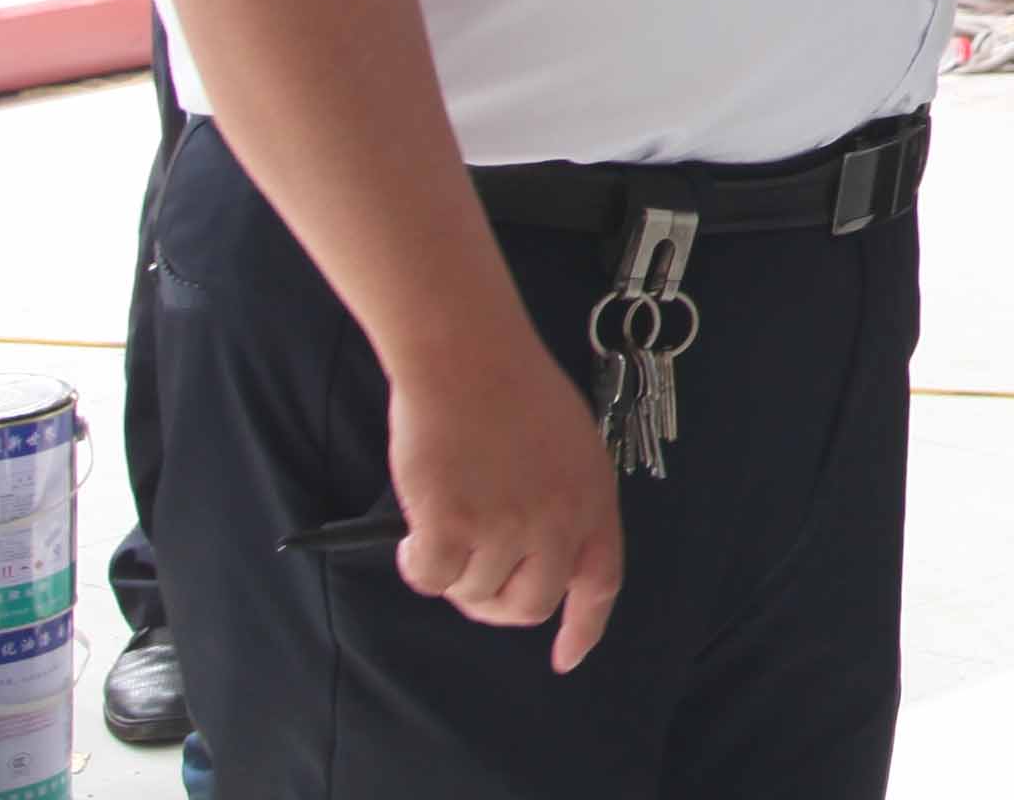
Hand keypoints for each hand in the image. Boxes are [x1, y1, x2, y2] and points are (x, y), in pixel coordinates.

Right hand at [384, 340, 625, 673]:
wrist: (468, 356)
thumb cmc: (512, 389)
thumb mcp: (570, 446)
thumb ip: (563, 502)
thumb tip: (536, 558)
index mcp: (593, 499)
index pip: (600, 582)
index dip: (583, 627)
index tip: (566, 657)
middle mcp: (557, 521)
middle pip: (530, 603)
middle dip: (495, 603)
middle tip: (471, 575)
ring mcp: (506, 526)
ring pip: (473, 591)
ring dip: (453, 570)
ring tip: (445, 520)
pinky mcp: (452, 525)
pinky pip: (430, 578)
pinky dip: (416, 564)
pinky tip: (413, 533)